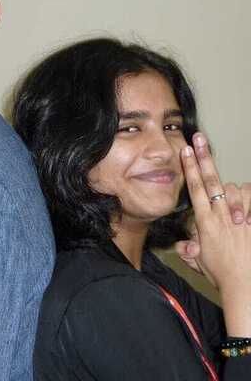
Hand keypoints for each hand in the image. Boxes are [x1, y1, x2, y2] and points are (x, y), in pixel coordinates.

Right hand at [181, 132, 250, 335]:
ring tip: (233, 200)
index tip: (186, 151)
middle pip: (211, 180)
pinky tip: (246, 199)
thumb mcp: (200, 262)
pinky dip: (249, 197)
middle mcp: (221, 216)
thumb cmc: (224, 276)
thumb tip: (182, 245)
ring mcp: (239, 218)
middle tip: (199, 139)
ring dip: (233, 189)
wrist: (246, 287)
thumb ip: (190, 250)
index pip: (195, 189)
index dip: (190, 168)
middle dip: (204, 157)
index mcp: (205, 223)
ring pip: (234, 189)